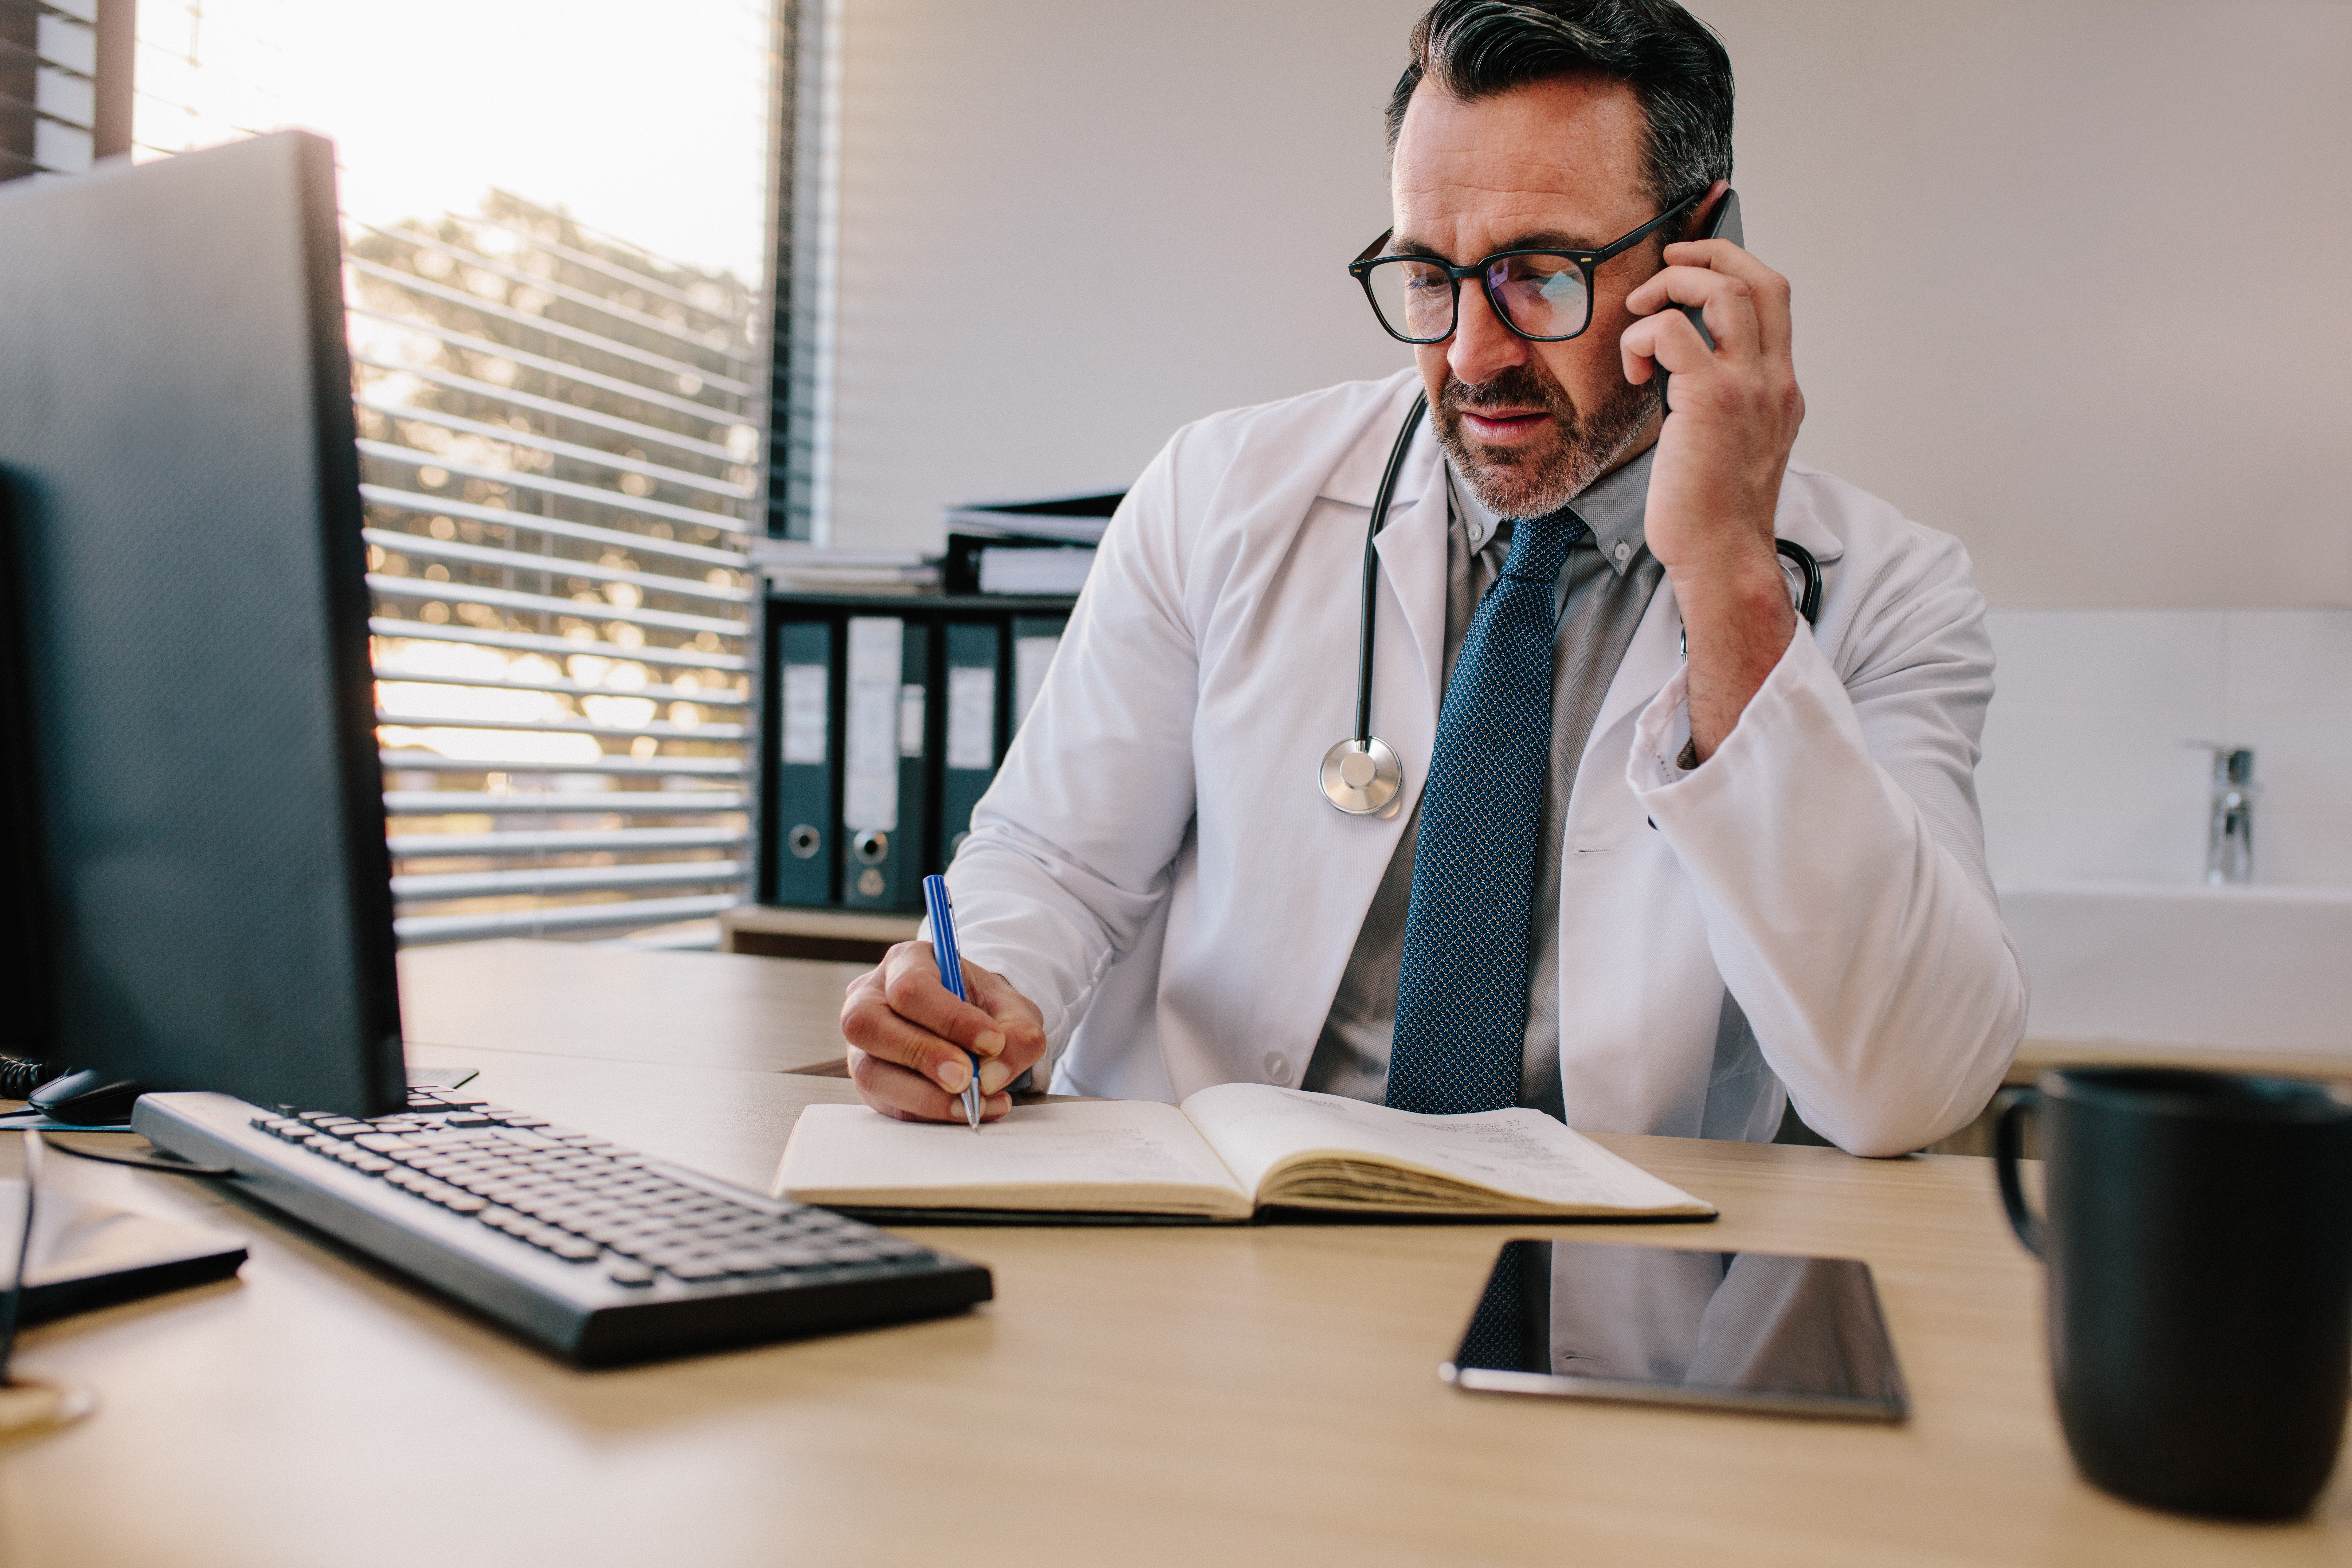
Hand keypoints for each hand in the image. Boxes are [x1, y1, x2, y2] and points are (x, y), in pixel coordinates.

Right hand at [839, 941, 1047, 1122]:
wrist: (976, 1029)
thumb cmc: (986, 1009)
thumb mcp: (1015, 1010)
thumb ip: (1018, 1035)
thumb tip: (992, 1077)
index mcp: (906, 962)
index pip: (911, 987)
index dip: (950, 1019)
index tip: (992, 1042)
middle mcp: (869, 998)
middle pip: (868, 1024)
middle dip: (923, 1055)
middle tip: (968, 1078)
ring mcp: (862, 1043)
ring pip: (869, 1072)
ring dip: (925, 1096)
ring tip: (973, 1104)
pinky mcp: (869, 1081)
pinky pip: (885, 1104)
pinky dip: (928, 1113)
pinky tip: (964, 1111)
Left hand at [1618, 217, 1803, 758]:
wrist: (1722, 558)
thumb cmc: (1713, 510)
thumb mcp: (1730, 443)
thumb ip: (1721, 399)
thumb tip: (1683, 369)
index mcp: (1780, 386)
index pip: (1774, 295)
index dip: (1736, 258)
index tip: (1697, 248)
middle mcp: (1773, 379)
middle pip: (1757, 277)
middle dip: (1705, 257)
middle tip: (1663, 271)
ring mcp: (1747, 387)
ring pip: (1721, 292)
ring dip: (1672, 288)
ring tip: (1642, 316)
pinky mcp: (1710, 401)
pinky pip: (1675, 333)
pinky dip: (1645, 335)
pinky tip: (1634, 366)